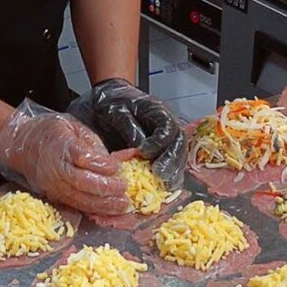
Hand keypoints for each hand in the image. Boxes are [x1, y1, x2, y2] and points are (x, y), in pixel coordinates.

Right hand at [0, 100, 130, 215]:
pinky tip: (110, 212)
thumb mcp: (74, 127)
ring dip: (103, 205)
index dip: (102, 164)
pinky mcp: (56, 196)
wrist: (23, 145)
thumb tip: (114, 163)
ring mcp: (54, 185)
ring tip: (123, 205)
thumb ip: (93, 144)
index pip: (82, 157)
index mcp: (61, 145)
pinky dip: (94, 211)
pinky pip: (77, 206)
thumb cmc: (52, 133)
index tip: (117, 167)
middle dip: (106, 188)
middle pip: (82, 182)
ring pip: (80, 199)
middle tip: (124, 189)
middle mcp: (55, 168)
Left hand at [69, 78, 184, 188]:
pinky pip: (173, 163)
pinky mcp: (163, 149)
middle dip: (171, 161)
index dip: (159, 143)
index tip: (145, 153)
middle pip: (178, 143)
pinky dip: (171, 175)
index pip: (167, 128)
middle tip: (160, 175)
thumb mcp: (115, 111)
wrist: (107, 99)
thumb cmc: (110, 103)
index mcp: (156, 110)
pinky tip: (164, 187)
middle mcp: (167, 123)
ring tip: (166, 185)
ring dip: (174, 171)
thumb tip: (140, 149)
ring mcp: (167, 136)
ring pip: (179, 155)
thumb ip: (128, 127)